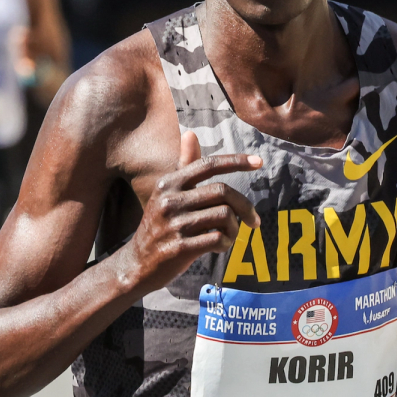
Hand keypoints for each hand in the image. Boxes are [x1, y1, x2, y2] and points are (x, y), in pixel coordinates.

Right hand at [123, 131, 262, 292]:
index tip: (259, 161)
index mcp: (169, 183)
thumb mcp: (167, 193)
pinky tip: (221, 246)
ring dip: (236, 228)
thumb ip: (183, 166)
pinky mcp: (180, 248)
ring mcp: (174, 225)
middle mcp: (170, 200)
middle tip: (254, 220)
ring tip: (231, 235)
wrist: (137, 264)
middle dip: (245, 206)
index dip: (236, 161)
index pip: (208, 165)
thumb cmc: (159, 225)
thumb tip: (190, 133)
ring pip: (224, 216)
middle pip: (222, 191)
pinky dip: (227, 243)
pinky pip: (217, 239)